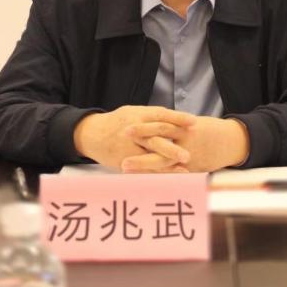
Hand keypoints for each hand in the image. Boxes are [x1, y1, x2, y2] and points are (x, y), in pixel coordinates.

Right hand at [73, 105, 196, 172]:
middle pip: (156, 136)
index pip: (160, 115)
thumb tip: (176, 120)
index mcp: (138, 115)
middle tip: (189, 151)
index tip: (194, 122)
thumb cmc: (117, 122)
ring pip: (151, 154)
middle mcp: (134, 130)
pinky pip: (145, 167)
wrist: (93, 134)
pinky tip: (174, 174)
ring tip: (186, 166)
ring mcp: (129, 146)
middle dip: (173, 145)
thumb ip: (152, 117)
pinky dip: (161, 171)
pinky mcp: (126, 160)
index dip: (178, 118)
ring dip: (169, 160)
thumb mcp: (133, 113)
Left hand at [121, 116, 248, 172]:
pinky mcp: (192, 169)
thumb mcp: (192, 124)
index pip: (161, 126)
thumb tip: (152, 125)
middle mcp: (186, 141)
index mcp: (185, 127)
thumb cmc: (209, 131)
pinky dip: (158, 177)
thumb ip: (173, 126)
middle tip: (120, 149)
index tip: (125, 129)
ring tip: (123, 166)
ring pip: (163, 161)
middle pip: (159, 142)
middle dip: (140, 146)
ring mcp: (189, 157)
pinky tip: (142, 181)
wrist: (232, 141)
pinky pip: (173, 174)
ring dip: (143, 164)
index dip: (142, 128)